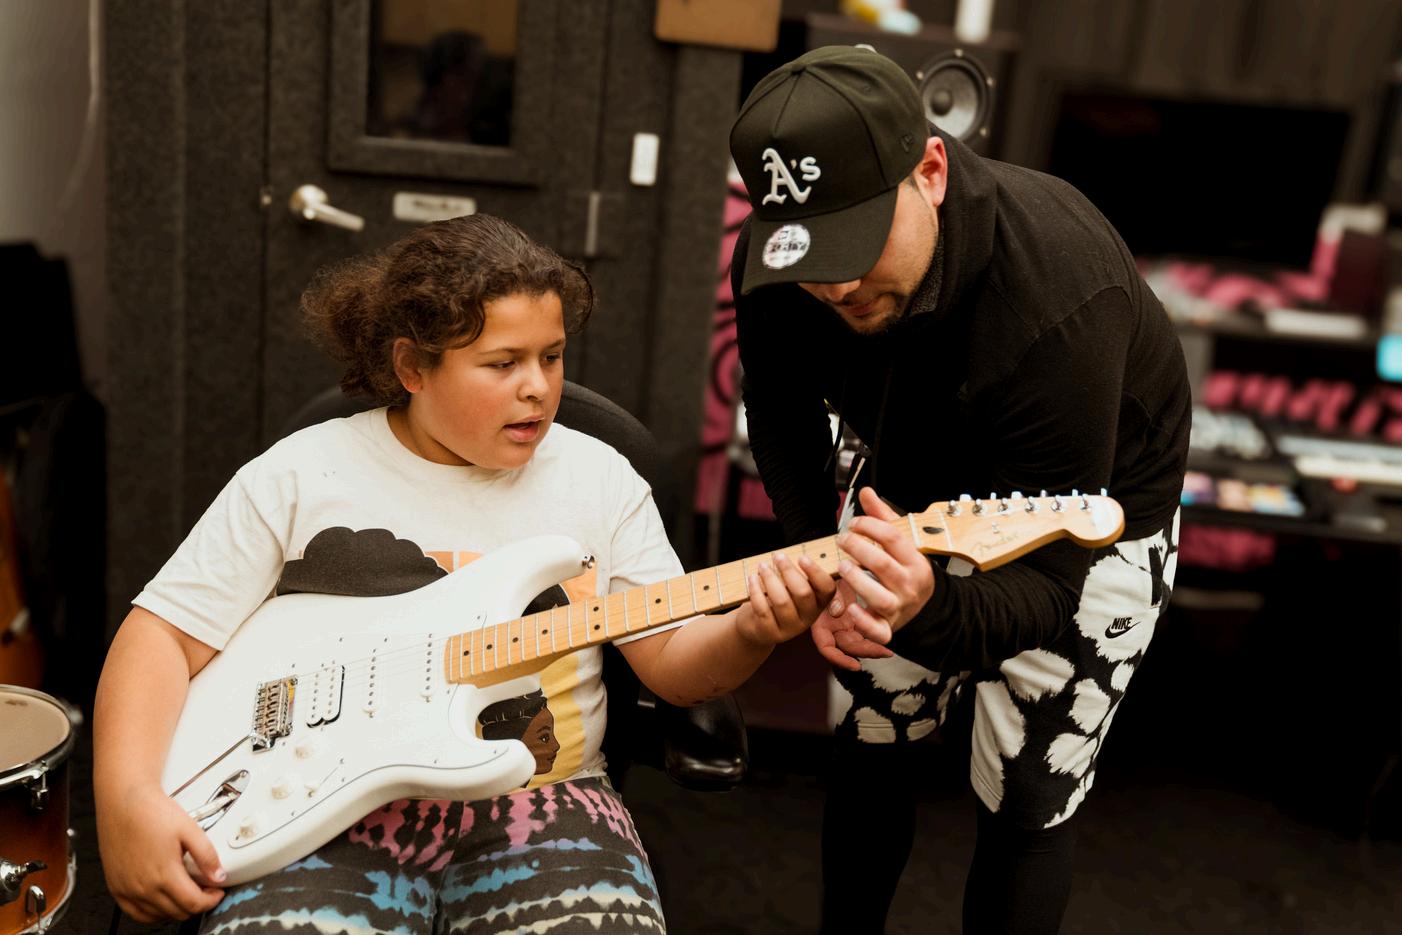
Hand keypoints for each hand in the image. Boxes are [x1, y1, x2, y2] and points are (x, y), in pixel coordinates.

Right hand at [98, 781, 225, 921]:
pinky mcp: (116, 887)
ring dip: (176, 909)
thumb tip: (218, 875)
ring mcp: (127, 890)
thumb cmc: (151, 811)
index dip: (211, 901)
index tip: (217, 893)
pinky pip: (136, 913)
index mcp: (163, 874)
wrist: (124, 801)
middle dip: (197, 904)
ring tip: (186, 892)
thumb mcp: (189, 829)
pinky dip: (153, 912)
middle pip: (177, 912)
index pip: (193, 904)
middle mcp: (143, 887)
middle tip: (205, 890)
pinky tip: (162, 900)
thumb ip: (207, 855)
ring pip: (158, 916)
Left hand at [736, 551, 836, 647]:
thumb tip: (787, 556)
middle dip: (789, 571)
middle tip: (777, 556)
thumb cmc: (777, 599)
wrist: (756, 627)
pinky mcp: (769, 632)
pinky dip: (756, 590)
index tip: (802, 557)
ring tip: (762, 566)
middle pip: (803, 593)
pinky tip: (752, 579)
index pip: (827, 588)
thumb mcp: (791, 589)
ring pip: (782, 601)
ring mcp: (789, 628)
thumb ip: (795, 575)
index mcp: (818, 603)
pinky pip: (763, 609)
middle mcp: (807, 618)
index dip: (816, 572)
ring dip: (770, 579)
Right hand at [810, 577, 896, 669]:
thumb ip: (830, 596)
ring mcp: (844, 624)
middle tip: (884, 652)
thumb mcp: (824, 583)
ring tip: (887, 652)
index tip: (856, 665)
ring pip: (857, 642)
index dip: (839, 659)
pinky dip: (874, 636)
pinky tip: (886, 640)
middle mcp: (831, 627)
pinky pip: (865, 632)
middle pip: (847, 647)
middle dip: (865, 652)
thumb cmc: (822, 574)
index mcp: (819, 623)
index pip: (827, 648)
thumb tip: (838, 610)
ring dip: (871, 647)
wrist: (829, 565)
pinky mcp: (855, 619)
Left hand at [811, 487, 934, 666]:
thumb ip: (882, 518)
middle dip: (858, 549)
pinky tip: (850, 609)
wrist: (926, 609)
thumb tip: (866, 492)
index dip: (869, 526)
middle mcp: (908, 584)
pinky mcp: (887, 627)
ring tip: (842, 566)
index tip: (853, 524)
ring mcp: (899, 607)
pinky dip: (862, 622)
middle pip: (881, 564)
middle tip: (842, 541)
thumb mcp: (901, 543)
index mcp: (914, 561)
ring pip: (878, 596)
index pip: (892, 538)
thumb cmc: (907, 571)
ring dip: (856, 580)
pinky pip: (877, 629)